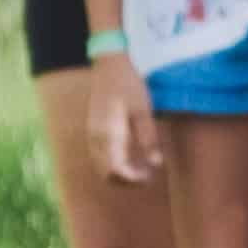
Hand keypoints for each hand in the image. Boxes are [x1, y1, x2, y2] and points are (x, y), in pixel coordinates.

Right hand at [88, 56, 158, 184]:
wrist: (109, 67)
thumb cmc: (129, 86)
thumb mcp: (144, 111)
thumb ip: (148, 139)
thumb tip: (156, 164)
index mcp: (108, 136)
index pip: (116, 171)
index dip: (133, 180)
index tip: (150, 177)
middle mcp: (95, 139)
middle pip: (106, 173)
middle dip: (126, 180)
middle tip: (148, 176)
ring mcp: (91, 135)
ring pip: (101, 166)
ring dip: (119, 173)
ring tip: (142, 169)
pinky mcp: (92, 130)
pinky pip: (99, 157)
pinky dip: (113, 164)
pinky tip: (130, 158)